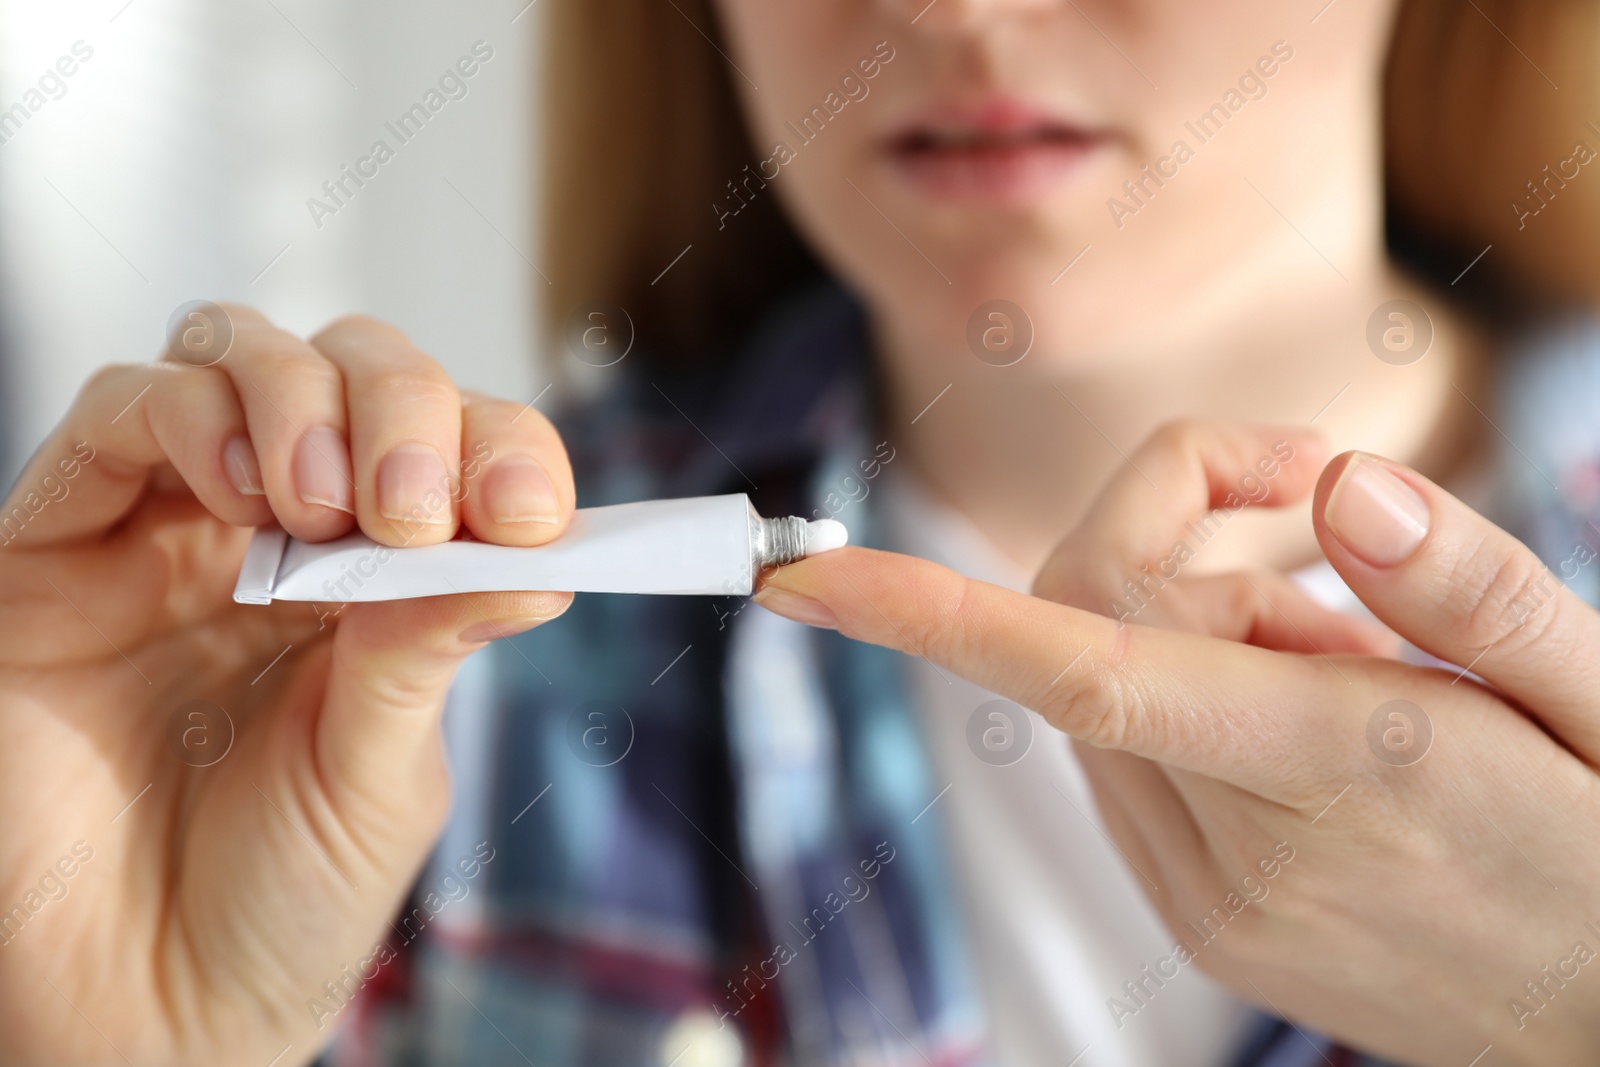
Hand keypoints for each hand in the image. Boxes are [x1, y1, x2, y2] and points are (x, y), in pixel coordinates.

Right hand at [0, 309, 574, 1066]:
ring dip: (299, 402)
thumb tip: (542, 556)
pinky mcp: (54, 549)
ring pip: (232, 359)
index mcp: (380, 579)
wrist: (142, 1012)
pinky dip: (183, 419)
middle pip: (348, 370)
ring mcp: (165, 530)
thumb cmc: (280, 902)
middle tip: (412, 508)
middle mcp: (276, 533)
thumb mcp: (383, 773)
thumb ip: (430, 646)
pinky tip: (236, 497)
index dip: (499, 446)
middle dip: (401, 407)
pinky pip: (111, 417)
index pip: (453, 447)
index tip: (530, 508)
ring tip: (324, 508)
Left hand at [754, 422, 1599, 1066]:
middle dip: (1167, 529)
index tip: (798, 575)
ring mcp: (1209, 906)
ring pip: (1090, 689)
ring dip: (1179, 611)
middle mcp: (1241, 853)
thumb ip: (1468, 585)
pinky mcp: (1204, 926)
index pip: (1086, 668)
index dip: (929, 613)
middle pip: (1086, 627)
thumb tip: (1339, 487)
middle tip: (1324, 531)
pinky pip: (1126, 758)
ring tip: (1346, 644)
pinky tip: (1302, 706)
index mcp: (1341, 771)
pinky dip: (1179, 687)